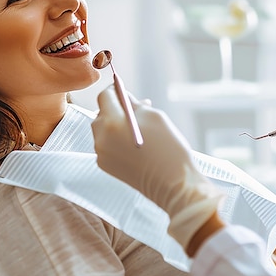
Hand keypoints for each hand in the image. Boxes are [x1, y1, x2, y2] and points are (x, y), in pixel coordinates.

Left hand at [92, 87, 223, 250]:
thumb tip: (125, 100)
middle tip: (135, 109)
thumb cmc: (169, 149)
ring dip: (116, 125)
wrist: (174, 184)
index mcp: (112, 122)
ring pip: (103, 130)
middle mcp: (101, 137)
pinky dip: (115, 140)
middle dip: (116, 109)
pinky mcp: (105, 166)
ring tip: (137, 128)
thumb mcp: (154, 116)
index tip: (124, 91)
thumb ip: (135, 104)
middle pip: (101, 113)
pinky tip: (134, 144)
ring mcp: (101, 153)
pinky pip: (106, 144)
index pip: (104, 96)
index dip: (114, 90)